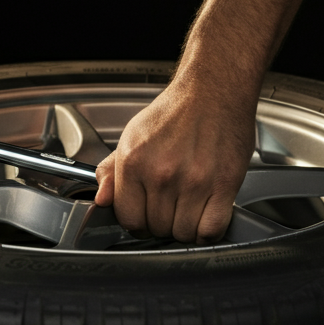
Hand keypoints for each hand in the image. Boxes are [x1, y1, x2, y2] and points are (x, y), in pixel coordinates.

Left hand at [94, 68, 257, 242]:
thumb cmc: (176, 112)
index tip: (145, 218)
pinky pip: (210, 231)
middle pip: (157, 228)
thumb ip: (111, 170)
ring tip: (188, 207)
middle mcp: (161, 174)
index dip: (137, 223)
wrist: (213, 90)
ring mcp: (193, 182)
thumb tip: (101, 199)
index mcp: (134, 162)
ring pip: (183, 234)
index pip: (129, 218)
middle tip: (170, 206)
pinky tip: (205, 215)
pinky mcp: (222, 186)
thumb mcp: (133, 135)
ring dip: (185, 228)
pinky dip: (208, 231)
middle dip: (162, 223)